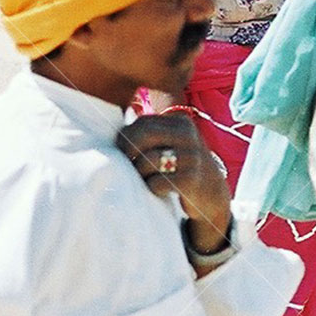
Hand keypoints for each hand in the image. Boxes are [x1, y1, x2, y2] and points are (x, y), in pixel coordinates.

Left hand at [117, 114, 231, 255]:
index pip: (142, 123)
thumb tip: (103, 128)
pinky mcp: (192, 180)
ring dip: (141, 174)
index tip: (124, 154)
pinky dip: (154, 188)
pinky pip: (157, 183)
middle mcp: (188, 135)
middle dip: (129, 153)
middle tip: (130, 166)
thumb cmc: (179, 166)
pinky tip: (162, 190)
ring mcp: (192, 157)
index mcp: (180, 121)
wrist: (212, 193)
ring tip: (149, 179)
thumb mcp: (170, 142)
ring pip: (147, 161)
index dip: (125, 139)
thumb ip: (147, 133)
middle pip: (142, 136)